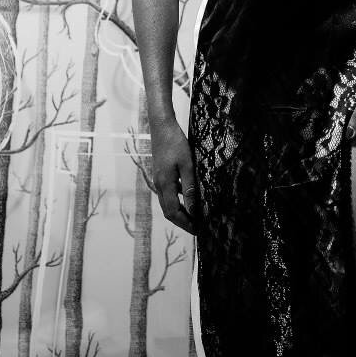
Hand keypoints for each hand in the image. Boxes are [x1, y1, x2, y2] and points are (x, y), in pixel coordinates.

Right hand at [150, 119, 198, 233]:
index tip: (197, 230)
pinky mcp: (161, 173)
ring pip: (168, 202)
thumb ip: (190, 187)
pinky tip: (188, 197)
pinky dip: (178, 200)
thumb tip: (194, 209)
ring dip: (180, 212)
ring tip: (194, 216)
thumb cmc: (175, 143)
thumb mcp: (187, 164)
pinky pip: (168, 193)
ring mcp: (158, 179)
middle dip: (182, 221)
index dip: (185, 223)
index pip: (173, 212)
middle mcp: (159, 184)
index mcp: (165, 184)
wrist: (161, 126)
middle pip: (169, 211)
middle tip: (197, 228)